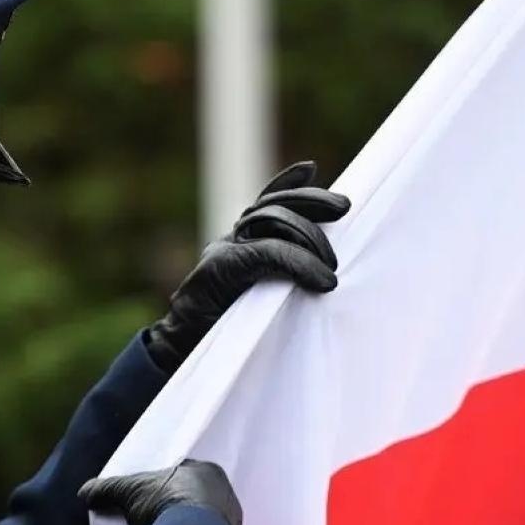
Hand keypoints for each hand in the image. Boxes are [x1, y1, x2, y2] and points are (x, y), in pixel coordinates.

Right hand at [79, 460, 242, 524]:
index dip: (165, 485)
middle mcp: (226, 494)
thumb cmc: (165, 503)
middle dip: (177, 510)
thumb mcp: (129, 491)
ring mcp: (232, 523)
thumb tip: (84, 492)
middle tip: (155, 523)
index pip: (184, 475)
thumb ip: (108, 488)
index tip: (148, 499)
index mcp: (208, 471)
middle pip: (196, 500)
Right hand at [145, 161, 349, 371]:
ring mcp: (222, 252)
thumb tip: (325, 275)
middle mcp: (228, 241)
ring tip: (334, 267)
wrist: (180, 356)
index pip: (263, 203)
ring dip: (310, 239)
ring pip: (271, 222)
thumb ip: (279, 276)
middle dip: (311, 203)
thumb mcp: (260, 300)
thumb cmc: (227, 337)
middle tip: (344, 209)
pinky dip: (299, 263)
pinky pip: (268, 253)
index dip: (286, 183)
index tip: (310, 168)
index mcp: (236, 245)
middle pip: (273, 206)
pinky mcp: (222, 268)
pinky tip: (323, 280)